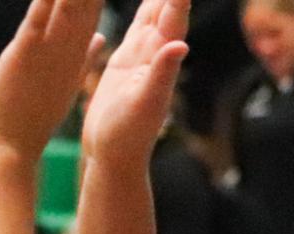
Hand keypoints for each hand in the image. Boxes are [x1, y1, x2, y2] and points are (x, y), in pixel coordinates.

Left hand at [0, 0, 106, 160]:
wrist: (10, 147)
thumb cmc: (32, 116)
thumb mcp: (63, 80)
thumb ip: (82, 55)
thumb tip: (98, 38)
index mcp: (78, 47)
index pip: (96, 0)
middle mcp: (69, 41)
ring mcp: (50, 44)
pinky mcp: (27, 47)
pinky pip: (43, 6)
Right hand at [80, 0, 190, 166]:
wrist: (113, 158)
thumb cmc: (129, 136)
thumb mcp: (145, 104)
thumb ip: (161, 73)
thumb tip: (180, 45)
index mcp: (161, 57)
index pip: (175, 12)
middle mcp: (156, 52)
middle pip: (168, 5)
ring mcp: (141, 56)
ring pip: (153, 12)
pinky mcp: (125, 64)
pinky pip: (136, 27)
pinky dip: (141, 8)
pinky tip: (143, 1)